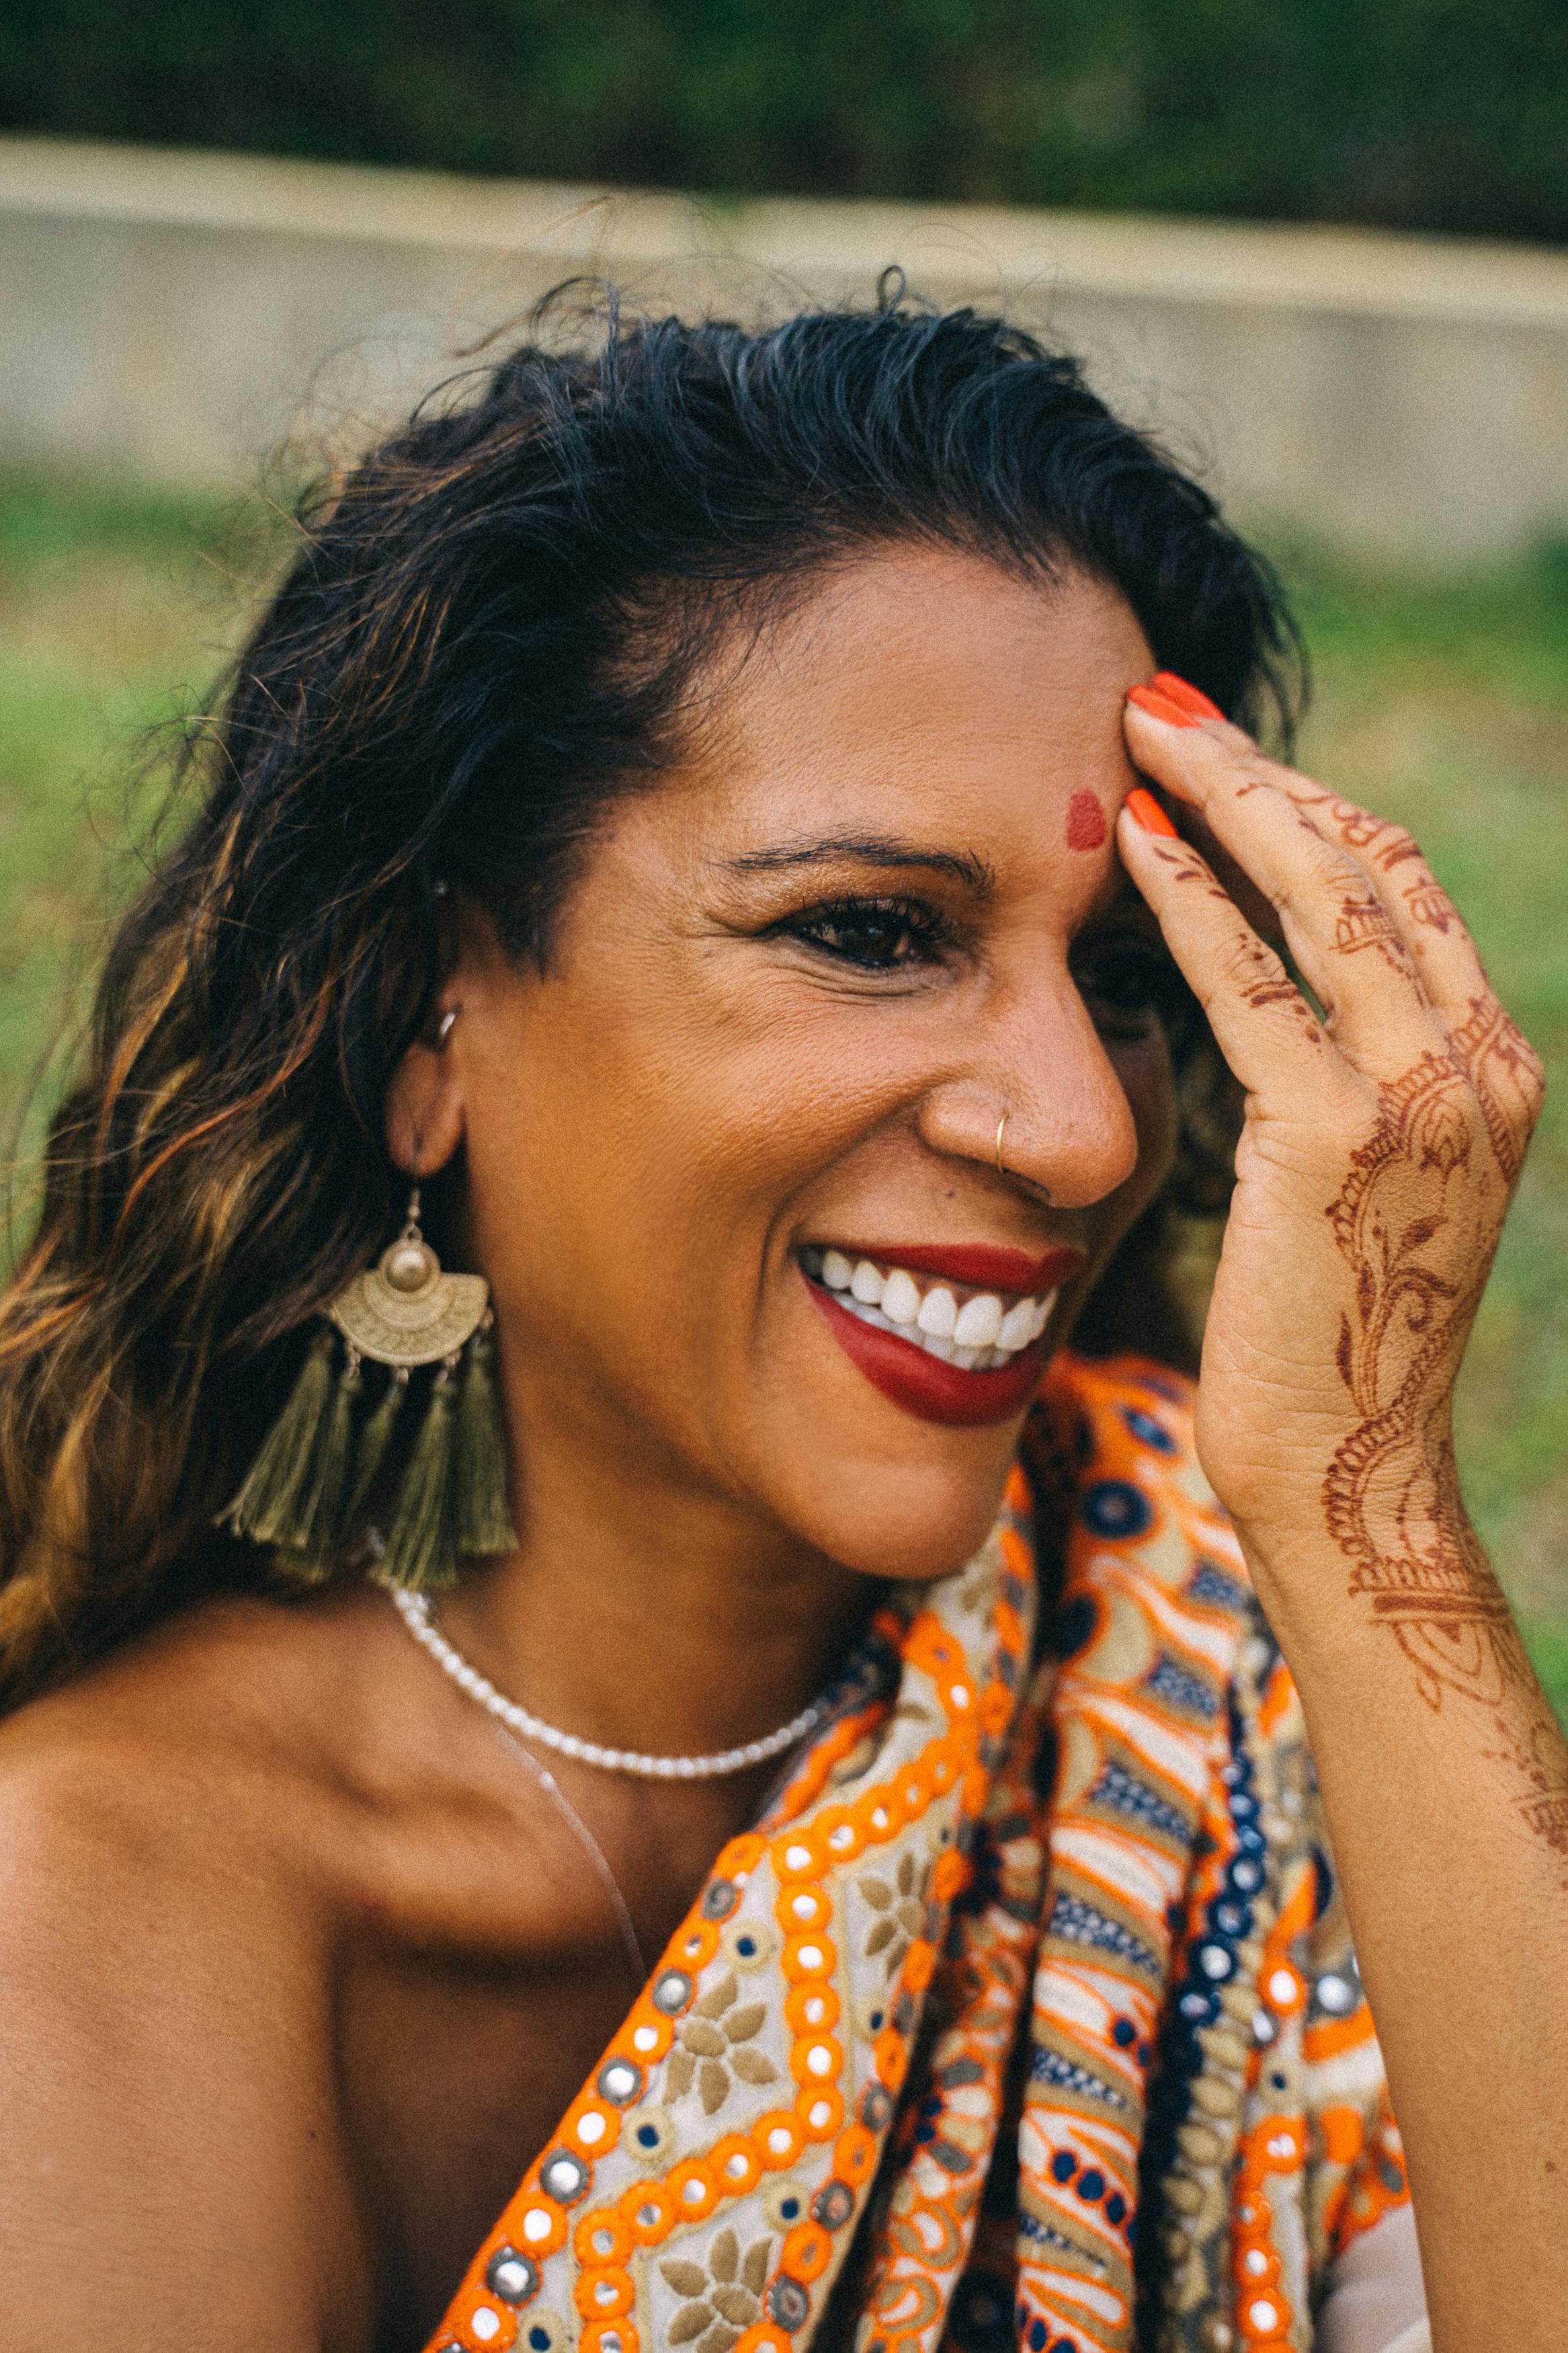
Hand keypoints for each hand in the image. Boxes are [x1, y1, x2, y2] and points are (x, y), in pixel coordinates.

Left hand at [1116, 677, 1543, 1645]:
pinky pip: (1253, 983)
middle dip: (1263, 773)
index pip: (1402, 892)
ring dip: (1227, 800)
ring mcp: (1421, 1095)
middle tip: (1163, 704)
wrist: (1350, 1470)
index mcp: (1492, 1070)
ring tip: (1141, 736)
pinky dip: (1193, 898)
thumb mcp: (1368, 1189)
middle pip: (1372, 864)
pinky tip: (1135, 839)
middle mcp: (1478, 1065)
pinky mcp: (1334, 1134)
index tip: (1219, 757)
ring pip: (1323, 895)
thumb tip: (1276, 997)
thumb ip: (1348, 1086)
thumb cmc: (1332, 1341)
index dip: (1308, 806)